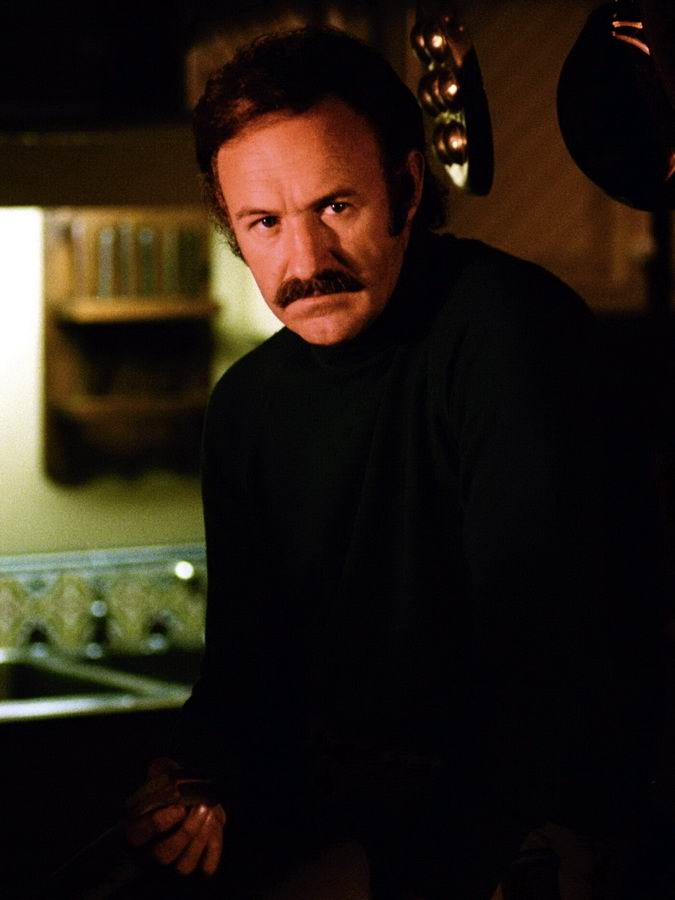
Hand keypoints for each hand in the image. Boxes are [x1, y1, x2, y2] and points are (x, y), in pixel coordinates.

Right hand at [124, 757, 225, 875]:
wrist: (190, 794)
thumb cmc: (172, 784)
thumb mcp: (162, 773)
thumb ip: (160, 772)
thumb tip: (166, 773)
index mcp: (136, 829)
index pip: (139, 835)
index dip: (159, 823)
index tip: (179, 807)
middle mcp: (151, 852)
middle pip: (163, 856)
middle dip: (185, 832)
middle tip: (200, 807)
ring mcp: (174, 862)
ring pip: (184, 867)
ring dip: (200, 839)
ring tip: (209, 812)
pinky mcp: (197, 863)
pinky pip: (206, 867)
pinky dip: (215, 847)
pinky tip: (215, 823)